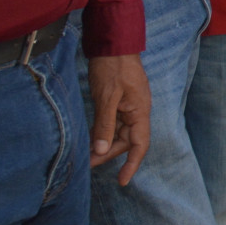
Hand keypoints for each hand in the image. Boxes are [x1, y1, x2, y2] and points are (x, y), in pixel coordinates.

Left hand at [86, 53, 150, 184]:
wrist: (113, 43)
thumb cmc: (112, 68)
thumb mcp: (107, 98)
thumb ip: (104, 125)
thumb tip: (101, 151)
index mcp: (140, 111)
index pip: (140, 144)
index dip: (132, 164)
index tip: (121, 181)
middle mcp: (137, 111)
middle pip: (126, 140)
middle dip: (108, 154)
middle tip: (86, 163)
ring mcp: (129, 105)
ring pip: (119, 132)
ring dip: (104, 143)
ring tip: (85, 153)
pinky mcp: (119, 100)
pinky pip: (113, 122)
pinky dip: (103, 132)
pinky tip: (90, 137)